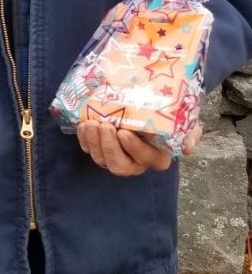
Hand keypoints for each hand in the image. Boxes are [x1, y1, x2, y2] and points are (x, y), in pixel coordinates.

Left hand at [76, 120, 200, 176]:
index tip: (124, 132)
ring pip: (103, 160)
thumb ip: (190, 134)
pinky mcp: (102, 150)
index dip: (134, 148)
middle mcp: (136, 162)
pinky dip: (84, 140)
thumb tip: (187, 149)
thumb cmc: (170, 118)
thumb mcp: (187, 124)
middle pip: (120, 166)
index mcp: (157, 157)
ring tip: (91, 123)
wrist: (152, 107)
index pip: (146, 158)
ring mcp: (117, 158)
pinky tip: (83, 126)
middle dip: (110, 147)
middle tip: (105, 126)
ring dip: (94, 142)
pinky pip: (90, 151)